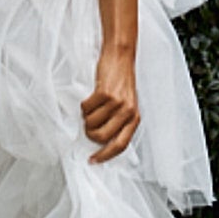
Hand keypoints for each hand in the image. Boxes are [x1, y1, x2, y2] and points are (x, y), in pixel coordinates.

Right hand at [82, 47, 139, 163]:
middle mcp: (128, 112)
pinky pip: (86, 108)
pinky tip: (90, 99)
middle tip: (88, 126)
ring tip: (91, 109)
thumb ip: (119, 122)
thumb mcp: (126, 104)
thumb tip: (102, 141)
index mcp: (135, 118)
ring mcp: (117, 102)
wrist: (120, 57)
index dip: (106, 155)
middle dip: (91, 134)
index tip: (93, 160)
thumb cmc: (121, 81)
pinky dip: (84, 106)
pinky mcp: (105, 93)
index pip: (121, 145)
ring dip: (86, 118)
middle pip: (103, 137)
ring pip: (92, 123)